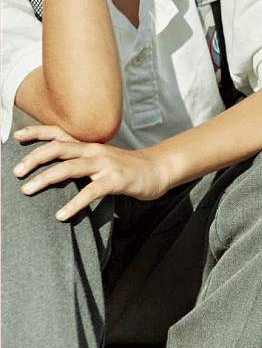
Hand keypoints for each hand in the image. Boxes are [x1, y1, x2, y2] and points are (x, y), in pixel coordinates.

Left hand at [12, 126, 172, 219]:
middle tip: (16, 172)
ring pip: (69, 167)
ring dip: (45, 178)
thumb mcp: (102, 158)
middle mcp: (94, 150)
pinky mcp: (116, 180)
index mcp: (89, 145)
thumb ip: (81, 161)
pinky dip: (74, 204)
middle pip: (58, 148)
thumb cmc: (127, 167)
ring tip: (27, 190)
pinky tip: (62, 215)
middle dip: (33, 158)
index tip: (15, 136)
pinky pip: (90, 192)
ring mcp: (105, 164)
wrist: (159, 169)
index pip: (59, 133)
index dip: (37, 132)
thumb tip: (53, 170)